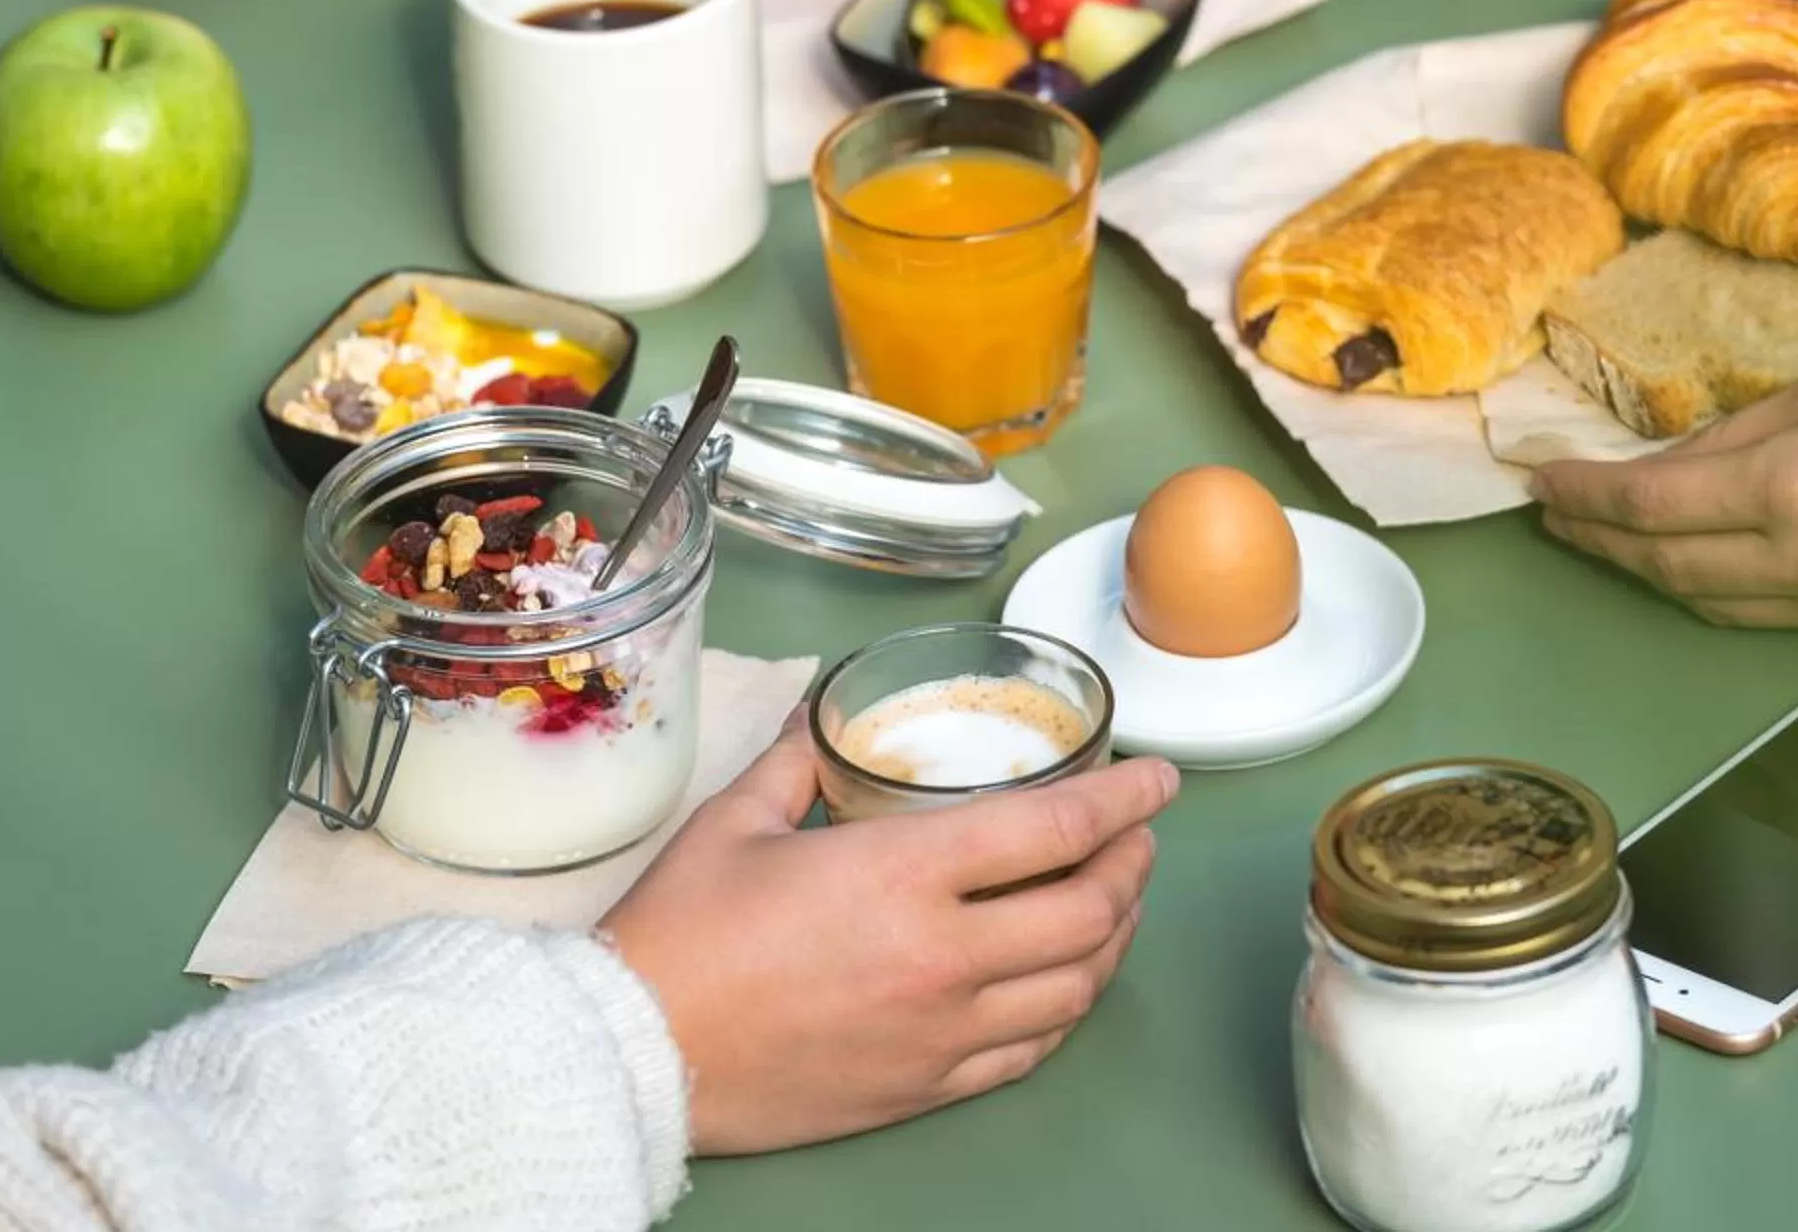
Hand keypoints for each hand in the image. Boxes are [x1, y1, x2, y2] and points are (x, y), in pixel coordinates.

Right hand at [602, 721, 1178, 1154]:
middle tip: (1137, 839)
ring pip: (1076, 987)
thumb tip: (820, 710)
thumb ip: (798, 758)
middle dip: (1133, 867)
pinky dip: (1065, 1008)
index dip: (1125, 799)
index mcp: (904, 874)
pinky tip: (1062, 982)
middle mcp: (943, 955)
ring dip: (1114, 939)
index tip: (1158, 778)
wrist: (639, 1054)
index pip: (1056, 829)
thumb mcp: (738, 820)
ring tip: (1113, 905)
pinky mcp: (926, 1087)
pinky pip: (1030, 1050)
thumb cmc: (682, 933)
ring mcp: (943, 1031)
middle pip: (1090, 911)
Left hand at [1531, 334, 1797, 641]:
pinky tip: (1687, 558)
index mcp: (1797, 493)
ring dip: (1648, 572)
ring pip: (1712, 605)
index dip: (1582, 497)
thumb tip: (1661, 465)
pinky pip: (1767, 616)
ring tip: (1603, 537)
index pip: (1651, 507)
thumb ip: (1735, 435)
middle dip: (1600, 541)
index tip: (1536, 480)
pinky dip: (1715, 589)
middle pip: (1668, 569)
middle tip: (1555, 512)